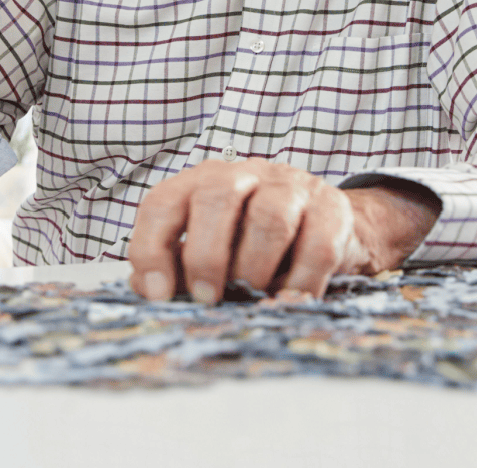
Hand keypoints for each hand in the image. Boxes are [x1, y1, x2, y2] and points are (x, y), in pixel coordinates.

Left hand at [126, 160, 439, 303]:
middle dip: (206, 255)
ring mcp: (291, 186)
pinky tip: (288, 302)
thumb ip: (175, 266)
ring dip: (254, 267)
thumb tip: (143, 289)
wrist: (328, 226)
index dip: (152, 249)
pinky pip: (317, 246)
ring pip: (269, 217)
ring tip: (251, 301)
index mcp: (201, 182)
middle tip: (207, 298)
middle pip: (216, 197)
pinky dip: (300, 282)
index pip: (163, 202)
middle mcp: (244, 174)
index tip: (158, 296)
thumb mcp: (209, 250)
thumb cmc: (253, 242)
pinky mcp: (332, 209)